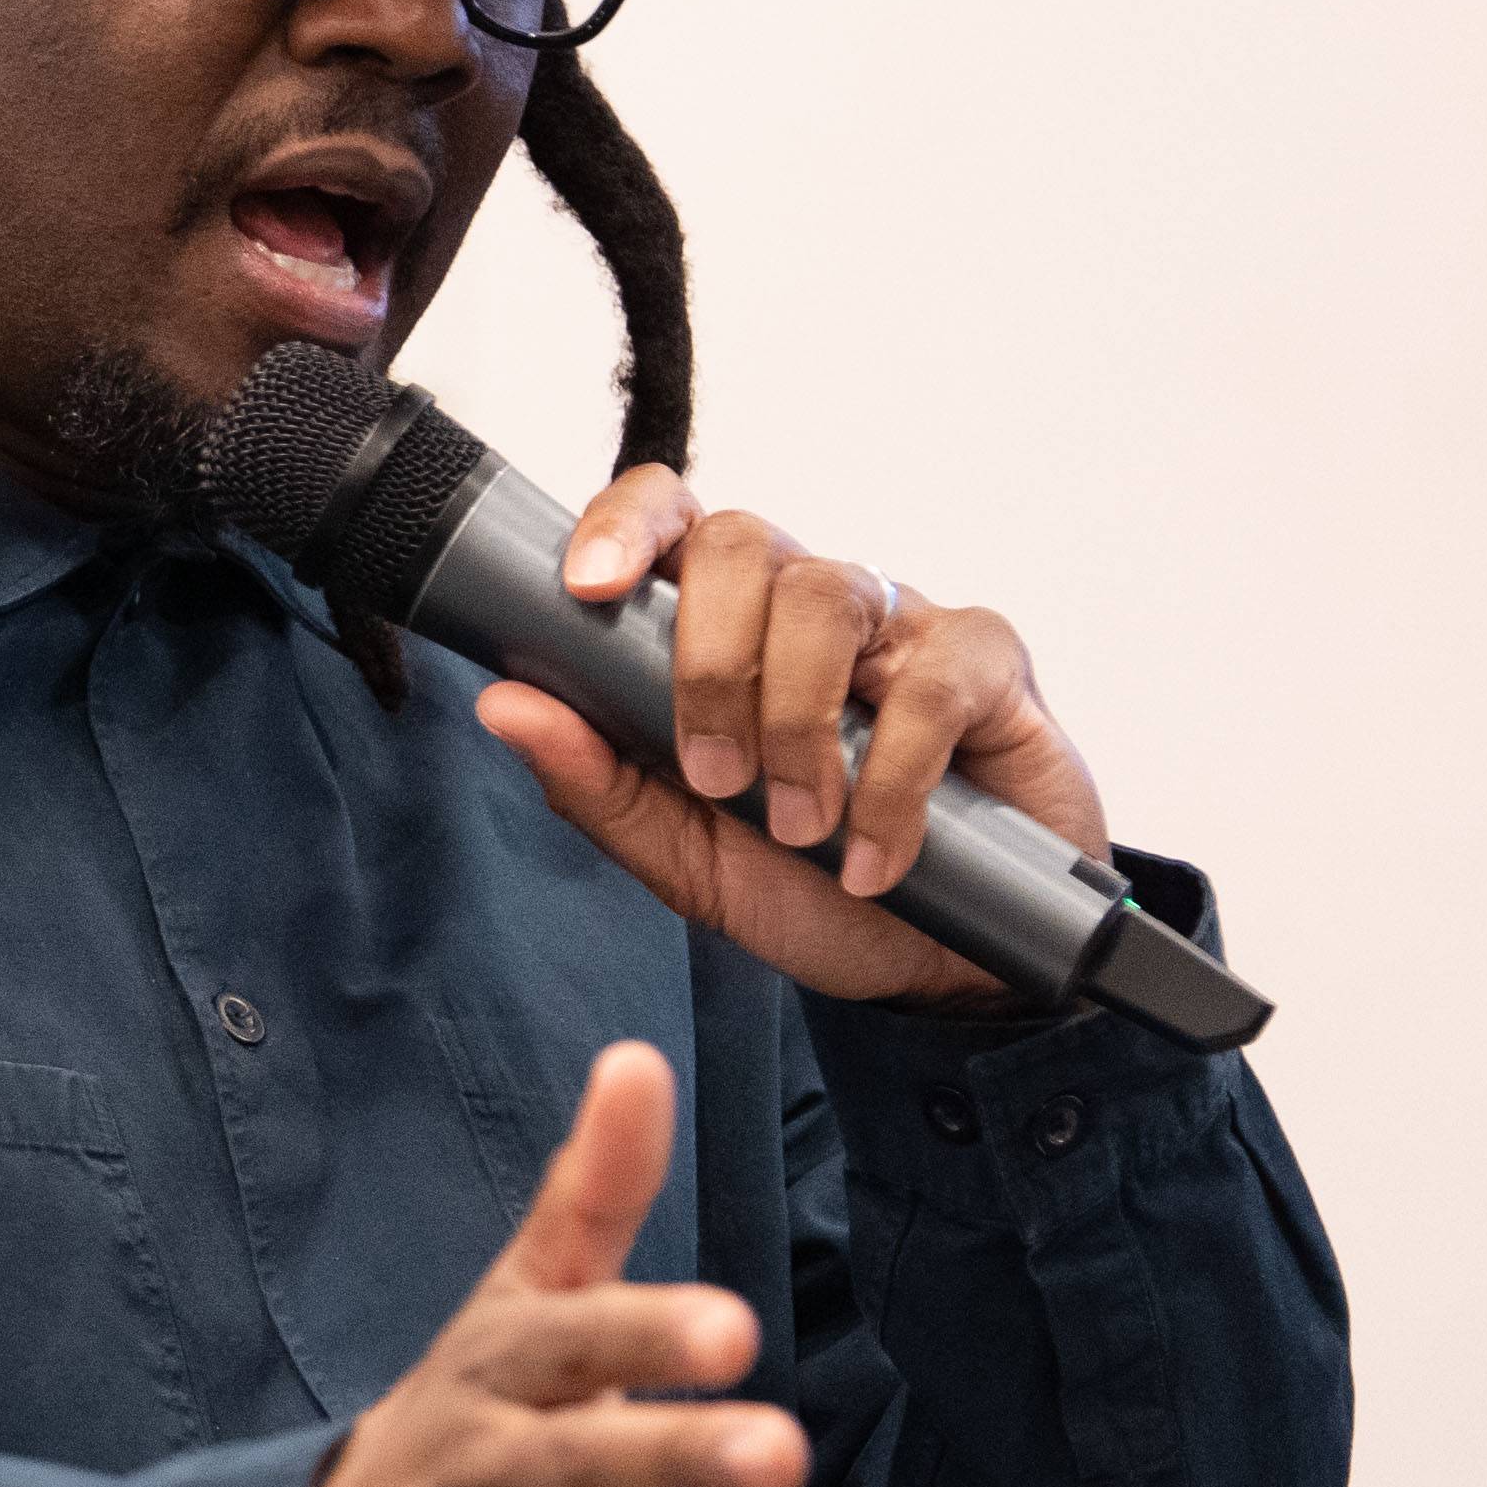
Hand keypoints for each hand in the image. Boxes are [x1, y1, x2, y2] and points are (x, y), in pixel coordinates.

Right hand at [295, 1043, 803, 1486]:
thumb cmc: (463, 1429)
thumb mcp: (513, 1310)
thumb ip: (589, 1195)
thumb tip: (640, 1056)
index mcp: (494, 1371)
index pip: (566, 1343)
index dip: (644, 1336)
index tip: (733, 1329)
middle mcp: (490, 1474)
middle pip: (582, 1461)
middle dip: (676, 1456)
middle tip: (780, 1449)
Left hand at [468, 469, 1111, 1010]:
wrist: (939, 970)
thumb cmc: (809, 891)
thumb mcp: (686, 856)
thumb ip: (597, 783)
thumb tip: (501, 704)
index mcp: (727, 626)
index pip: (671, 516)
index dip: (623, 525)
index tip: (584, 590)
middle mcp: (810, 604)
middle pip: (742, 542)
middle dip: (709, 663)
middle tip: (716, 780)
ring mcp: (902, 624)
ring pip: (827, 595)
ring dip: (795, 726)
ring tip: (799, 830)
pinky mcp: (986, 665)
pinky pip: (928, 683)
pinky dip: (889, 785)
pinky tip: (873, 859)